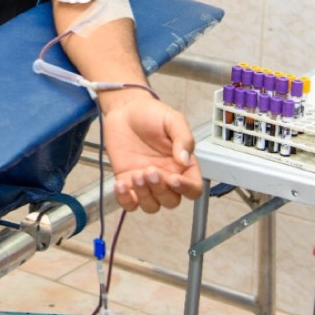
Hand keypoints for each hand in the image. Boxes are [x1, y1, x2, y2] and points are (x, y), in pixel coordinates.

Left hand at [100, 92, 202, 212]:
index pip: (193, 188)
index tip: (173, 178)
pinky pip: (129, 203)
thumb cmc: (151, 113)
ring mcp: (146, 183)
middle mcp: (167, 177)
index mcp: (183, 165)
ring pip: (151, 206)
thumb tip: (185, 159)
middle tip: (149, 170)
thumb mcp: (172, 120)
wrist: (124, 109)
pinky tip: (120, 184)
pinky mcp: (127, 182)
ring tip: (136, 174)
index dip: (186, 188)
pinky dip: (125, 199)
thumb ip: (183, 138)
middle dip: (160, 190)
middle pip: (171, 201)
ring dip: (144, 196)